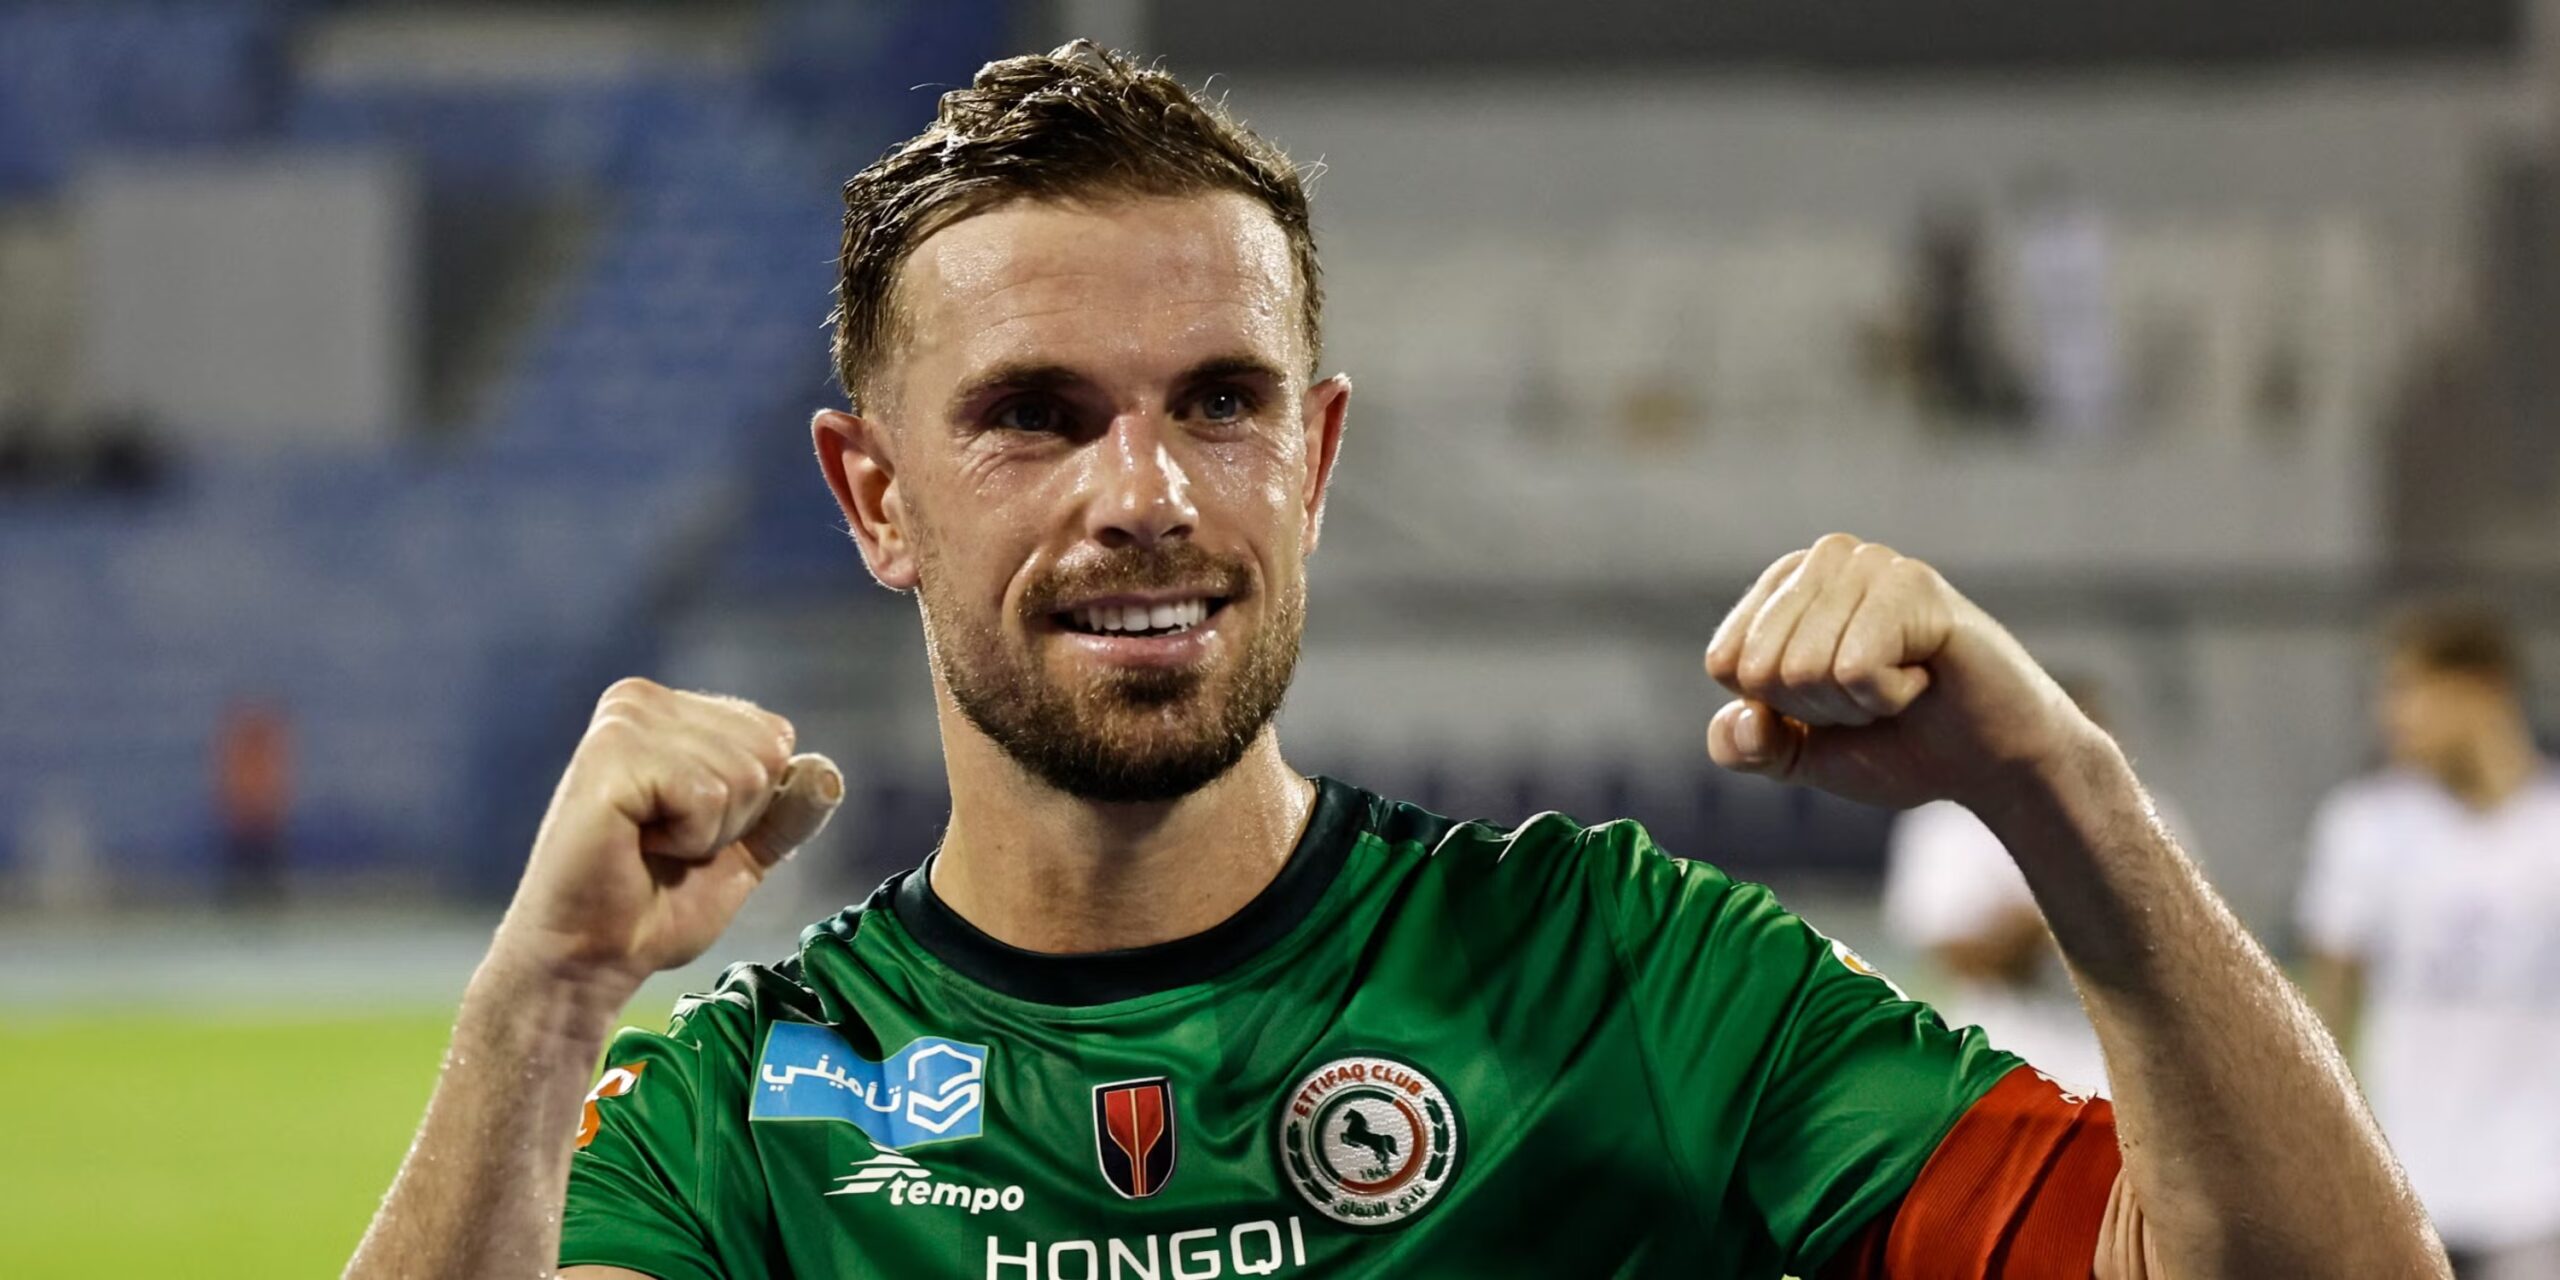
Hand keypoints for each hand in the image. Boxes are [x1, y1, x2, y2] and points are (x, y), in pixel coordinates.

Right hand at [490, 678, 844, 994]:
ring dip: (709, 832)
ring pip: (744, 773)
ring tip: (650, 845)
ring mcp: (623, 722)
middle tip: (668, 845)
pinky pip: (708, 795)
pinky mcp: (611, 756)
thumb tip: (827, 773)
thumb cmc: (655, 905)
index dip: (752, 806)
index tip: (689, 832)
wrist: (591, 956)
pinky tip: (637, 845)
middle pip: (767, 750)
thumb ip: (789, 809)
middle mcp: (641, 699)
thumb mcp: (745, 851)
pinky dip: (689, 839)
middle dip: (735, 818)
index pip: (775, 735)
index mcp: (670, 709)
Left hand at [1703, 533, 2101, 811]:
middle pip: (1759, 667)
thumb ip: (1745, 745)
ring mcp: (1869, 563)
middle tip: (1875, 697)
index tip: (1835, 703)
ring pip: (1803, 668)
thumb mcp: (1799, 755)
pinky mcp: (1912, 582)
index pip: (1725, 663)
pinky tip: (1925, 677)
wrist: (1991, 762)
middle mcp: (1822, 559)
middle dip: (1817, 708)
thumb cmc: (1897, 745)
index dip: (1778, 710)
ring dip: (1855, 703)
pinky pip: (1854, 667)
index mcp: (1782, 587)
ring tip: (1903, 684)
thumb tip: (1741, 719)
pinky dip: (1888, 696)